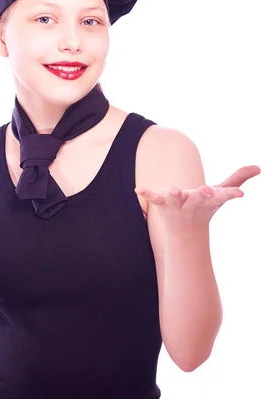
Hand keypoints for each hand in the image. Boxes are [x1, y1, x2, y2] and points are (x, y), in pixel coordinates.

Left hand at [135, 165, 259, 230]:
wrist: (185, 231)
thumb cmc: (205, 207)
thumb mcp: (221, 192)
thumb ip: (237, 179)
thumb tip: (259, 167)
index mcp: (209, 197)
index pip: (222, 194)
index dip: (231, 193)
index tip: (240, 195)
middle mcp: (194, 201)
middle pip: (199, 197)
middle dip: (203, 194)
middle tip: (206, 190)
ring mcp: (178, 203)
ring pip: (176, 198)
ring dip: (175, 194)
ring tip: (174, 189)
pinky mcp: (163, 203)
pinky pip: (155, 198)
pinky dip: (148, 193)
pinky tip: (139, 189)